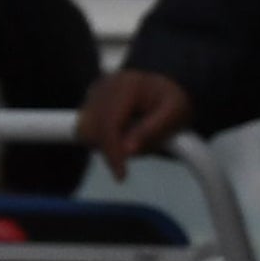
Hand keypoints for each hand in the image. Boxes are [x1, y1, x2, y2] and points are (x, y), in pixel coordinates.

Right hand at [76, 65, 195, 168]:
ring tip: (135, 139)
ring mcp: (95, 92)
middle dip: (111, 150)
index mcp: (128, 85)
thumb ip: (152, 131)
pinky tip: (124, 135)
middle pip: (93, 129)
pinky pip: (86, 130)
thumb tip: (127, 152)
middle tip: (137, 154)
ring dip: (105, 145)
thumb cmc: (173, 101)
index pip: (109, 123)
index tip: (121, 175)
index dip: (112, 151)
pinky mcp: (90, 101)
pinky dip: (101, 140)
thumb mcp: (174, 114)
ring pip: (85, 131)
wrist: (167, 87)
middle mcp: (106, 85)